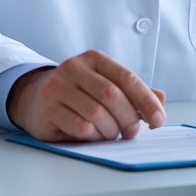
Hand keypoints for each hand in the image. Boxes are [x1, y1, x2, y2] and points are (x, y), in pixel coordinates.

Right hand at [6, 49, 165, 141]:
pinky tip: (95, 135)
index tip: (159, 120)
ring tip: (113, 134)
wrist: (35, 97)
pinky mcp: (48, 109)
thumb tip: (160, 99)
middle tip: (132, 133)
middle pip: (112, 95)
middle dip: (129, 119)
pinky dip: (94, 136)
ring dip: (111, 130)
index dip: (146, 100)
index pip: (126, 77)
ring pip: (96, 114)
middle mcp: (74, 68)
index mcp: (94, 59)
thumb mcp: (104, 84)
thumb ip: (132, 92)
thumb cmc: (78, 92)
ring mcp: (58, 88)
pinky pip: (80, 127)